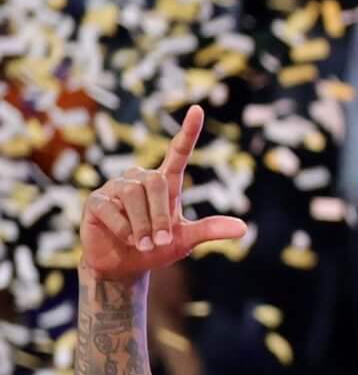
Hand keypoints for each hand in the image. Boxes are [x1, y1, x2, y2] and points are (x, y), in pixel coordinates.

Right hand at [79, 106, 248, 282]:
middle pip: (156, 183)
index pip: (177, 153)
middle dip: (161, 216)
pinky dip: (124, 230)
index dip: (188, 133)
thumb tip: (243, 229)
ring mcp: (115, 187)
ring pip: (134, 195)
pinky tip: (126, 238)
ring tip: (144, 243)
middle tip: (160, 240)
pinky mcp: (96, 200)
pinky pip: (113, 210)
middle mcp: (139, 179)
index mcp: (164, 184)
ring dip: (144, 225)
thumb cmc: (156, 248)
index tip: (197, 109)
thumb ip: (210, 230)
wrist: (124, 265)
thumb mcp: (186, 239)